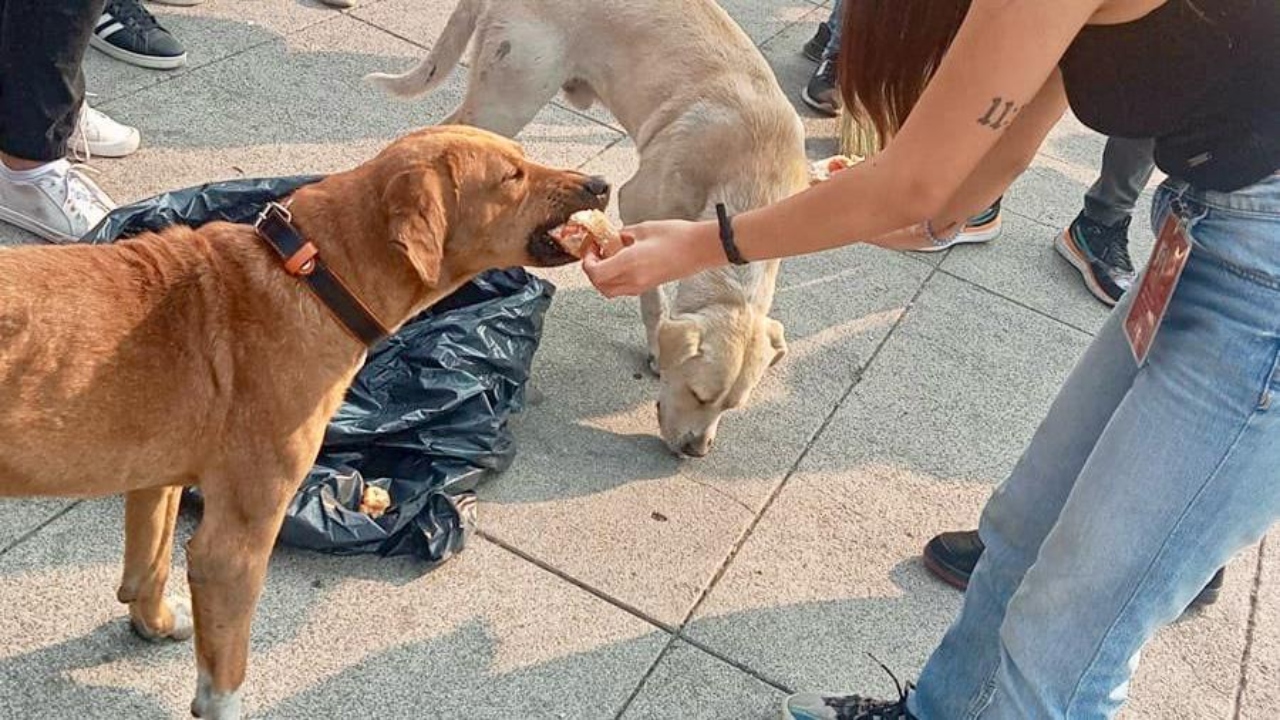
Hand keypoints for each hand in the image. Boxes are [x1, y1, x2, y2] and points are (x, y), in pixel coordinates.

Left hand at [583, 219, 719, 296]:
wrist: (700, 249)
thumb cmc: (677, 236)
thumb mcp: (644, 229)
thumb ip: (623, 234)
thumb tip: (613, 237)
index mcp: (629, 264)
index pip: (595, 272)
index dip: (587, 261)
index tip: (591, 247)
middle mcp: (633, 279)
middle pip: (600, 286)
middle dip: (592, 270)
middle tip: (595, 253)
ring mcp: (642, 286)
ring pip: (611, 290)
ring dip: (603, 277)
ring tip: (608, 257)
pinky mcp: (649, 286)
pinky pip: (624, 288)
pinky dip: (616, 278)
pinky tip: (622, 261)